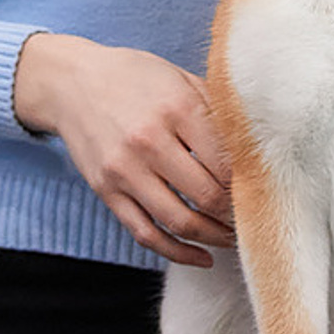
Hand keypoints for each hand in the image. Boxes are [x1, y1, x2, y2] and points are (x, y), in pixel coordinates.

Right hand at [13, 34, 233, 266]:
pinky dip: (177, 252)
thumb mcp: (179, 78)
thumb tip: (253, 146)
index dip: (249, 182)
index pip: (226, 161)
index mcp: (177, 108)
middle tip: (253, 217)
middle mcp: (150, 141)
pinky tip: (201, 256)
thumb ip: (215, 109)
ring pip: (179, 221)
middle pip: (206, 195)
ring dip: (213, 237)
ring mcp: (125, 170)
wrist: (71, 83)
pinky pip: (146, 233)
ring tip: (233, 238)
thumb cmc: (133, 77)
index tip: (262, 190)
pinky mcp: (107, 192)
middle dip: (235, 214)